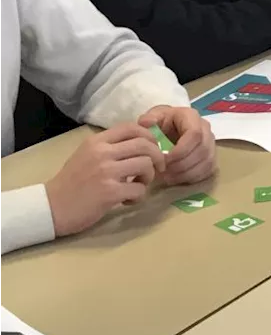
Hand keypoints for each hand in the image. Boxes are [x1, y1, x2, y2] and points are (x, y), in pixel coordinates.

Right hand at [44, 124, 166, 236]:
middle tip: (154, 170)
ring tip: (137, 186)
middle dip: (157, 157)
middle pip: (145, 145)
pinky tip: (127, 200)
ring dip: (148, 177)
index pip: (132, 127)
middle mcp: (102, 153)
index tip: (152, 149)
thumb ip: (110, 148)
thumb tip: (141, 144)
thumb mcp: (87, 156)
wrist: (50, 207)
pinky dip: (139, 196)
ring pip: (146, 165)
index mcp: (96, 142)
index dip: (149, 137)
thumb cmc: (71, 183)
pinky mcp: (109, 192)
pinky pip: (139, 189)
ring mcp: (106, 172)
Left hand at [138, 106, 216, 185]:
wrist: (169, 128)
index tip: (163, 160)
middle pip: (202, 150)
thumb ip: (148, 119)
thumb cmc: (161, 123)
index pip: (194, 134)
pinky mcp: (211, 157)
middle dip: (182, 164)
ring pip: (207, 162)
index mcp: (192, 117)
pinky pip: (208, 170)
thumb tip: (147, 123)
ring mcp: (211, 144)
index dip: (180, 150)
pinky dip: (192, 177)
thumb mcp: (153, 117)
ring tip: (168, 177)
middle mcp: (206, 130)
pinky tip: (176, 179)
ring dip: (187, 173)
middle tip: (164, 172)